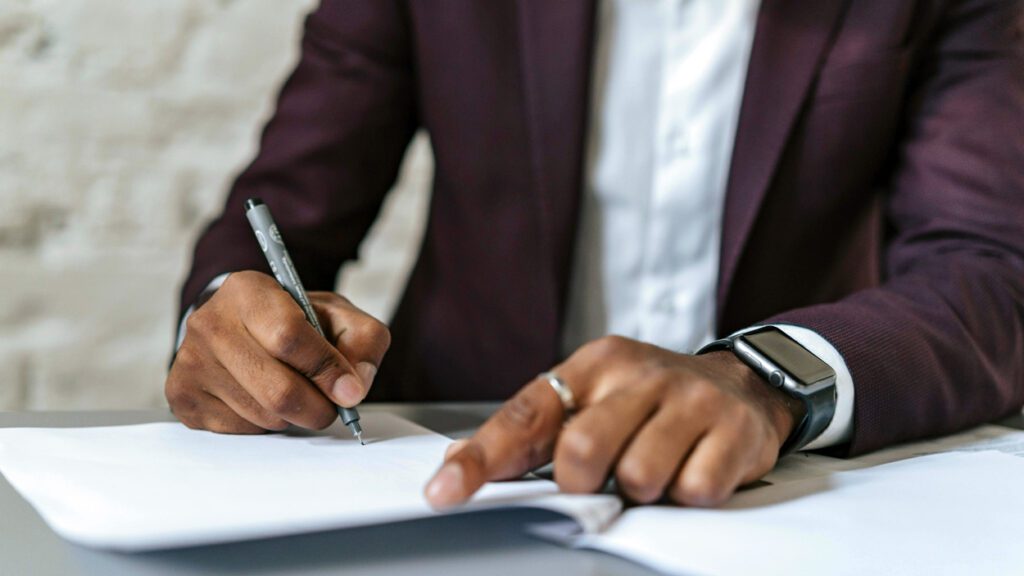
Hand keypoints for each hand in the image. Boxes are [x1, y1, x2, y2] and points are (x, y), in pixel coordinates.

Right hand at [166, 271, 390, 432]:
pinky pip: (241, 430)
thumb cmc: (295, 320)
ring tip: (296, 393)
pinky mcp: (182, 396)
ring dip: (294, 417)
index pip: (289, 337)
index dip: (326, 370)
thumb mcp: (338, 316)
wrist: (241, 325)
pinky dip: (266, 425)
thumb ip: (363, 342)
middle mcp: (209, 323)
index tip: (349, 391)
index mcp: (248, 291)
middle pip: (277, 389)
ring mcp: (190, 361)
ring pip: (263, 415)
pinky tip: (264, 399)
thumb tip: (353, 390)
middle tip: (332, 407)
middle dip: (318, 408)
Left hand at [425, 336, 804, 507]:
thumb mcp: (593, 396)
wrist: (742, 383)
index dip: (481, 458)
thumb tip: (459, 461)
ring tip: (656, 466)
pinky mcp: (733, 430)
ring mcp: (691, 399)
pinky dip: (687, 493)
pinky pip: (694, 489)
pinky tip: (693, 466)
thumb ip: (535, 429)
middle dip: (584, 482)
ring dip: (642, 488)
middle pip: (582, 450)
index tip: (444, 493)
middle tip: (604, 476)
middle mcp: (640, 374)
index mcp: (594, 364)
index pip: (525, 415)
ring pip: (639, 476)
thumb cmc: (653, 398)